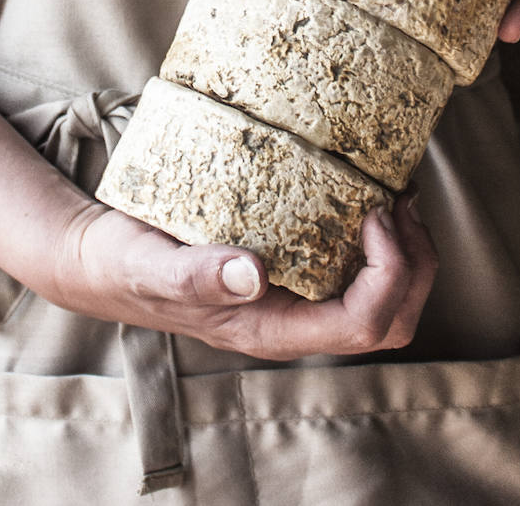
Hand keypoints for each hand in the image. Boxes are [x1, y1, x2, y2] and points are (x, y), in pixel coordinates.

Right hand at [50, 195, 437, 360]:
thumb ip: (194, 274)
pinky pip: (360, 265)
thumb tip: (251, 274)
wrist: (104, 258)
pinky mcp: (295, 268)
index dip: (387, 275)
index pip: (360, 325)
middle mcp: (295, 320)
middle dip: (415, 265)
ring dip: (408, 249)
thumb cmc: (126, 266)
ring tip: (395, 192)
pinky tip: (368, 188)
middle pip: (391, 319)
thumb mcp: (150, 267)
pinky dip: (383, 232)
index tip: (373, 216)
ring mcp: (299, 297)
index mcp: (271, 331)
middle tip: (398, 202)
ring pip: (388, 297)